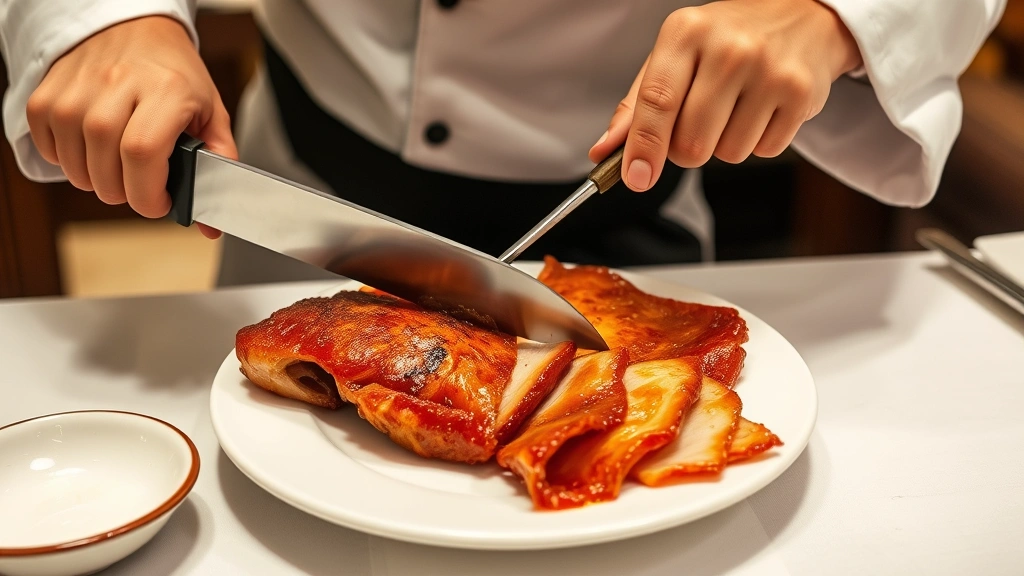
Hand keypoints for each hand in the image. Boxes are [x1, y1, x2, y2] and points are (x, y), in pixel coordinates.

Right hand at [26, 16, 236, 238]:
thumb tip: (211, 225)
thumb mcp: (211, 115)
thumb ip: (217, 167)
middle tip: (139, 186)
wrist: (136, 31)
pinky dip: (67, 161)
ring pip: (75, 161)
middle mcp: (119, 83)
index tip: (159, 202)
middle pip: (106, 165)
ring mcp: (79, 86)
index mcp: (167, 90)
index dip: (148, 193)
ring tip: (116, 170)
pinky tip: (90, 152)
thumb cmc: (176, 77)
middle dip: (124, 193)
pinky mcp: (50, 90)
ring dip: (95, 181)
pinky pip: (49, 144)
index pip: (143, 154)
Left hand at [589, 0, 861, 191]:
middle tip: (695, 124)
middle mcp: (730, 48)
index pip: (657, 101)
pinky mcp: (801, 94)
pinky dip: (757, 142)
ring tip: (734, 109)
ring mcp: (770, 70)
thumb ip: (636, 105)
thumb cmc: (726, 40)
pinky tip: (760, 110)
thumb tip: (605, 151)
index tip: (636, 177)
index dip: (644, 146)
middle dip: (685, 150)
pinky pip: (764, 151)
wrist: (802, 17)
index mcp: (686, 32)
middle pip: (691, 142)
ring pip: (728, 154)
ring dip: (723, 146)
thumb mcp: (674, 56)